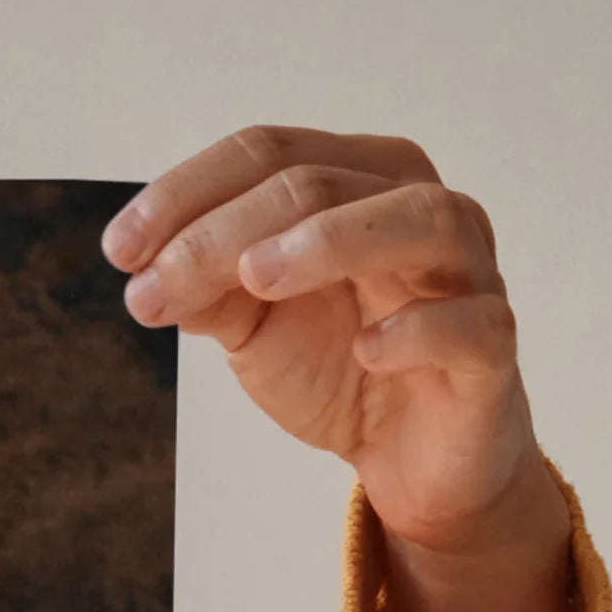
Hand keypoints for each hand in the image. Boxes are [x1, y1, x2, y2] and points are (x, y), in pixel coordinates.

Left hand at [110, 126, 593, 611]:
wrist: (410, 459)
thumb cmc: (339, 365)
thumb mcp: (254, 325)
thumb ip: (207, 288)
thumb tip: (146, 269)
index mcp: (359, 181)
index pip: (270, 153)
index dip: (188, 193)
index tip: (119, 250)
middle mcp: (420, 207)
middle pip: (322, 182)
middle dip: (225, 231)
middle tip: (155, 286)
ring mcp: (468, 272)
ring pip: (417, 220)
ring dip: (330, 241)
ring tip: (254, 278)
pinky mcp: (492, 349)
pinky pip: (470, 323)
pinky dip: (418, 329)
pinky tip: (366, 349)